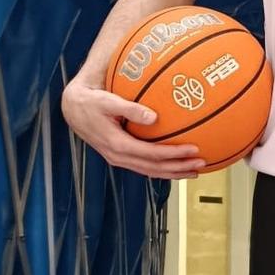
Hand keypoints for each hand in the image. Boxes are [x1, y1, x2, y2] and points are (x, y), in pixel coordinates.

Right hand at [60, 80, 206, 179]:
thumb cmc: (91, 102)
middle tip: (201, 164)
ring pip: (150, 172)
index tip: (193, 150)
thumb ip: (130, 109)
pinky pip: (145, 167)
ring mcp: (120, 159)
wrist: (73, 109)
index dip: (174, 154)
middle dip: (179, 168)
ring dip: (173, 172)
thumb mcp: (108, 101)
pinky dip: (162, 169)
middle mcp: (119, 157)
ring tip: (194, 171)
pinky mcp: (121, 156)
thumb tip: (153, 117)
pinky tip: (175, 165)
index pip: (152, 155)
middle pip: (154, 169)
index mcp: (118, 145)